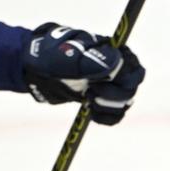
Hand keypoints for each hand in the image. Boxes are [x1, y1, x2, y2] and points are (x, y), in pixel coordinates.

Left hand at [22, 24, 144, 124]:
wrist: (36, 70)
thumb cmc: (50, 58)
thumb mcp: (67, 57)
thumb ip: (91, 60)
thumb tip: (115, 64)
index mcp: (113, 52)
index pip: (134, 70)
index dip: (122, 81)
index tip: (98, 82)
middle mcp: (117, 69)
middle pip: (131, 89)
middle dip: (113, 96)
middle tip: (91, 93)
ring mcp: (112, 85)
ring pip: (125, 103)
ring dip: (107, 107)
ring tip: (87, 99)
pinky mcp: (104, 100)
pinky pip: (116, 115)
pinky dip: (106, 118)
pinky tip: (92, 113)